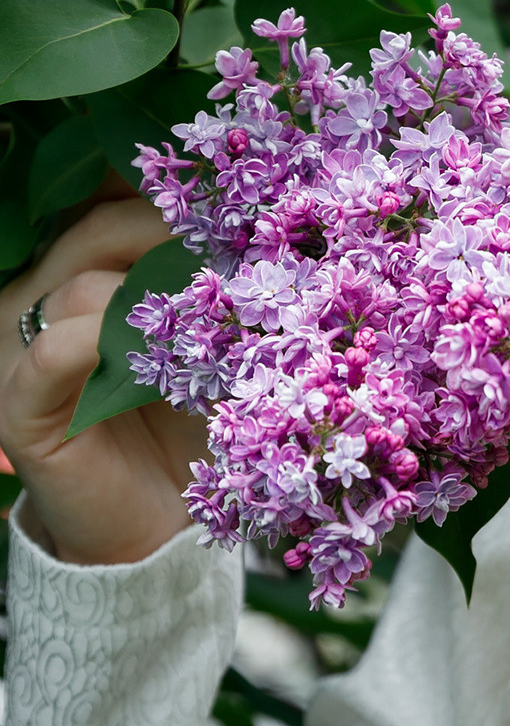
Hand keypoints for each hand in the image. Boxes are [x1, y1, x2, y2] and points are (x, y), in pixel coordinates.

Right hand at [0, 200, 206, 567]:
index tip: (238, 201)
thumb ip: (223, 292)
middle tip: (240, 254)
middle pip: (99, 229)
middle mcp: (50, 298)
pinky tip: (134, 351)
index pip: (117, 201)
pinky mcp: (19, 405)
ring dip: (157, 301)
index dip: (171, 195)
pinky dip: (93, 345)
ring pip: (84, 287)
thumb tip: (268, 231)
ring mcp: (26, 349)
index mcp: (93, 271)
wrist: (162, 530)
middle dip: (174, 235)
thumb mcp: (221, 348)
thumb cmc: (197, 430)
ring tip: (218, 324)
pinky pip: (51, 354)